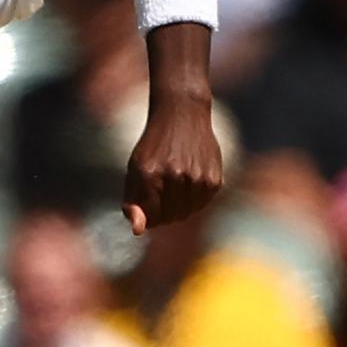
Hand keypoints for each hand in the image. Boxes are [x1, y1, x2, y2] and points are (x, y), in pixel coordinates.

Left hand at [123, 92, 222, 234]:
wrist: (182, 115)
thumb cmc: (154, 145)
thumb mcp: (135, 169)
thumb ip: (133, 202)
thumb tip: (137, 231)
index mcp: (149, 175)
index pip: (150, 218)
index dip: (147, 217)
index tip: (147, 206)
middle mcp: (174, 177)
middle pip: (169, 217)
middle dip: (162, 211)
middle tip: (160, 193)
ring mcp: (197, 179)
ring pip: (186, 213)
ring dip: (179, 206)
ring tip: (174, 186)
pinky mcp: (214, 180)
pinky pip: (201, 204)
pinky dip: (194, 200)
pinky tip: (189, 183)